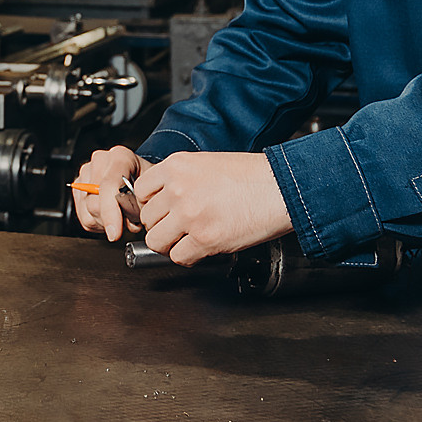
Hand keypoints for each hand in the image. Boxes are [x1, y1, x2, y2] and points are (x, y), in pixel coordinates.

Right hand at [70, 145, 146, 239]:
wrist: (139, 176)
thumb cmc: (146, 183)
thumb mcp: (152, 191)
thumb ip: (142, 205)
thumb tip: (130, 223)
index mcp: (120, 156)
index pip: (109, 185)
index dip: (111, 212)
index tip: (114, 233)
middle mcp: (100, 161)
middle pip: (95, 202)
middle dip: (111, 220)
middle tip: (128, 220)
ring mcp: (86, 173)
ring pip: (87, 212)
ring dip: (105, 223)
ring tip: (120, 216)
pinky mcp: (78, 187)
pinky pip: (83, 217)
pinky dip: (98, 223)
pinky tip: (110, 215)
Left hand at [133, 152, 292, 265]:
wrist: (280, 187)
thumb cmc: (252, 176)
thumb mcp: (207, 163)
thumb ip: (181, 179)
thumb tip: (164, 199)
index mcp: (177, 166)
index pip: (140, 190)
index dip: (151, 203)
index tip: (162, 209)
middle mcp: (177, 189)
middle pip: (147, 219)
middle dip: (162, 225)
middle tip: (179, 227)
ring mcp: (189, 215)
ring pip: (156, 241)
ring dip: (171, 243)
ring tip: (188, 239)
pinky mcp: (205, 239)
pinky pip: (178, 257)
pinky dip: (188, 257)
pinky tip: (201, 248)